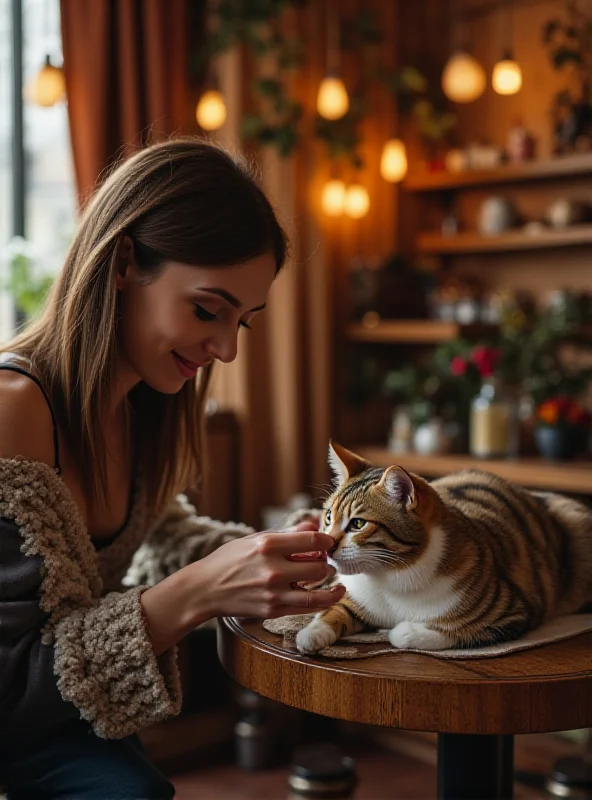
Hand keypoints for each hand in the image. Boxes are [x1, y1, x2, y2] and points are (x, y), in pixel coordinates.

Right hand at [192, 526, 344, 619]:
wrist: (205, 589)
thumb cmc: (229, 560)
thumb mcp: (254, 539)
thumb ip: (286, 533)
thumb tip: (313, 525)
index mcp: (268, 544)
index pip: (311, 540)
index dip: (326, 541)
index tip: (329, 543)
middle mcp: (273, 568)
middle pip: (318, 567)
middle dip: (327, 564)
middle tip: (327, 563)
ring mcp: (273, 592)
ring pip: (317, 592)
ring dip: (331, 587)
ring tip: (335, 583)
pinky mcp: (273, 610)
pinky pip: (307, 608)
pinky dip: (322, 602)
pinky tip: (328, 597)